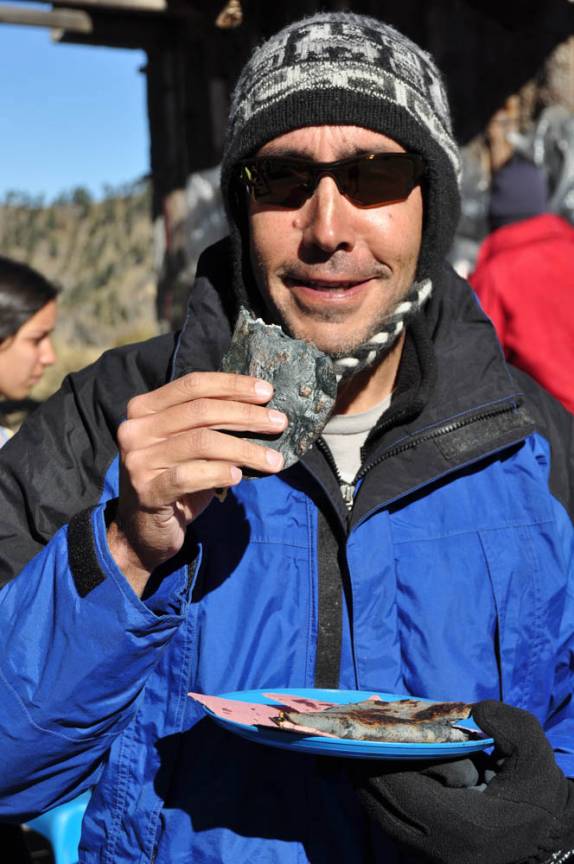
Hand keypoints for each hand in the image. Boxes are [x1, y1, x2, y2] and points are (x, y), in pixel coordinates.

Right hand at [108, 372, 286, 593]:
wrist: (142, 531)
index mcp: (144, 409)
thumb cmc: (173, 482)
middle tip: (279, 422)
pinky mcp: (147, 491)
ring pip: (201, 442)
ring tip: (273, 459)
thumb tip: (262, 410)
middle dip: (247, 415)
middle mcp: (135, 430)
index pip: (193, 385)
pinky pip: (190, 476)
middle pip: (201, 411)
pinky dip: (219, 473)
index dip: (232, 386)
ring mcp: (138, 461)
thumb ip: (210, 425)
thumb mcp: (188, 447)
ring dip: (244, 449)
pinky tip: (240, 476)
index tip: (266, 392)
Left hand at [354, 701, 573, 863]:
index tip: (372, 735)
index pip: (408, 795)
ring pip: (382, 816)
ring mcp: (431, 855)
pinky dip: (379, 792)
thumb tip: (474, 710)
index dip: (384, 765)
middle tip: (351, 736)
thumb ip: (508, 726)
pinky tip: (373, 764)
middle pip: (384, 807)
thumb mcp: (533, 752)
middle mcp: (442, 848)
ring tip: (355, 747)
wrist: (545, 833)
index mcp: (467, 828)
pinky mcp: (426, 852)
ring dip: (368, 780)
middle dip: (366, 769)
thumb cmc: (536, 790)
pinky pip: (390, 820)